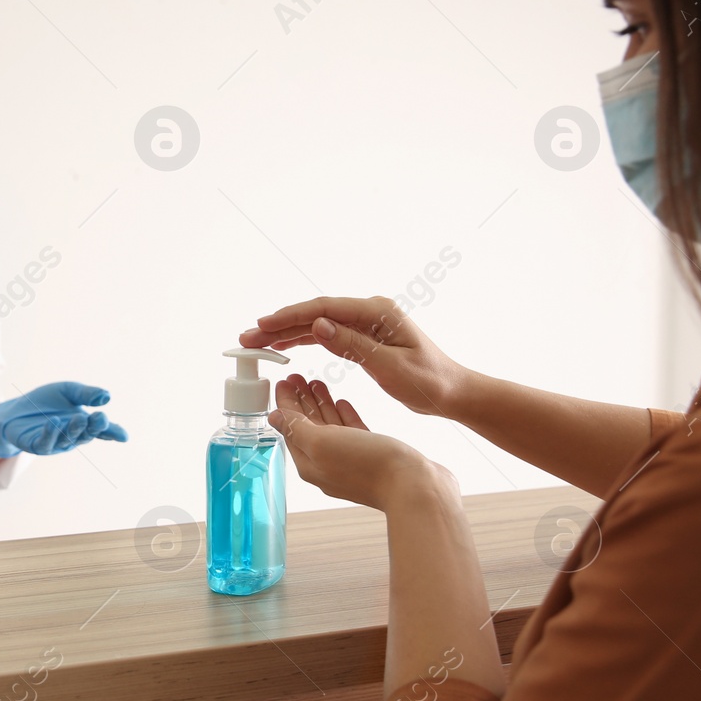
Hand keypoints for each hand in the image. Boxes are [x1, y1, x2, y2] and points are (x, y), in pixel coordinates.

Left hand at [0, 382, 128, 457]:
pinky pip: (45, 442)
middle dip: (94, 426)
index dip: (112, 433)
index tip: (124, 436)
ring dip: (74, 429)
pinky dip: (50, 433)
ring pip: (67, 438)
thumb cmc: (46, 402)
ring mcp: (56, 443)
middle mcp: (72, 436)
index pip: (101, 429)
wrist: (16, 409)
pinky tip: (53, 421)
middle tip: (100, 417)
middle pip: (86, 434)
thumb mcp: (68, 390)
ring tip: (78, 417)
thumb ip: (86, 394)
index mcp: (84, 425)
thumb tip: (107, 396)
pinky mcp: (37, 445)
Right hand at [239, 296, 468, 416]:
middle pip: (315, 313)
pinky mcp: (363, 336)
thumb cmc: (428, 382)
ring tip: (257, 342)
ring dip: (286, 332)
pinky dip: (303, 339)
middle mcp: (369, 312)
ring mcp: (366, 323)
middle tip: (248, 338)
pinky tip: (284, 345)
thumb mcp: (391, 366)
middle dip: (279, 324)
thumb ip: (353, 345)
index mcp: (377, 312)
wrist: (452, 391)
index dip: (290, 316)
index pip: (324, 309)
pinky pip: (327, 334)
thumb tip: (318, 324)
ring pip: (317, 323)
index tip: (263, 326)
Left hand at [267, 375, 447, 511]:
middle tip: (296, 377)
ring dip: (320, 404)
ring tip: (315, 382)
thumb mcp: (323, 442)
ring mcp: (351, 461)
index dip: (285, 403)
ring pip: (329, 428)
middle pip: (307, 427)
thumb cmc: (371, 466)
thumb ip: (297, 428)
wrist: (416, 487)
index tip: (283, 381)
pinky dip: (343, 416)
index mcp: (310, 464)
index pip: (290, 427)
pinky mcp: (373, 457)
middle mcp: (327, 464)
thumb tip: (273, 417)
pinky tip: (340, 403)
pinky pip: (351, 433)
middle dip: (301, 401)